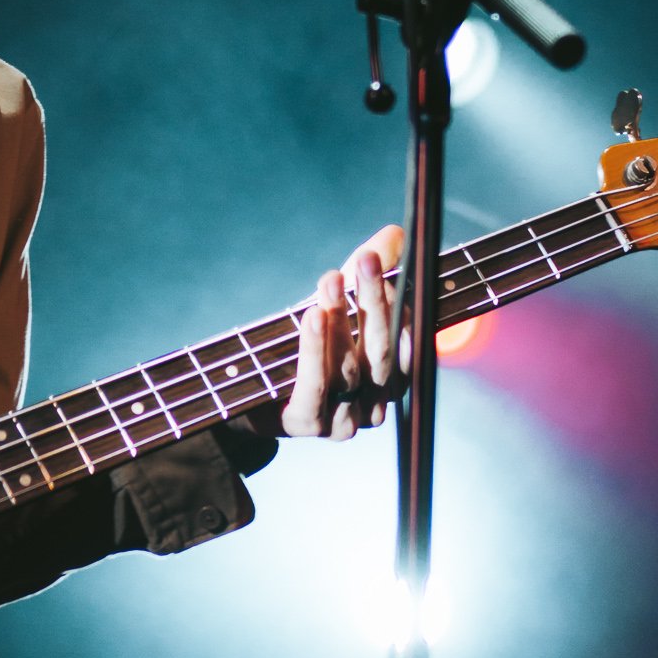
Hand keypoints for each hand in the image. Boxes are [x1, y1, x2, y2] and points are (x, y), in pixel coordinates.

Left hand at [268, 223, 404, 438]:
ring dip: (340, 320)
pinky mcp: (307, 424)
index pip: (406, 341)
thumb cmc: (305, 348)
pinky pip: (315, 385)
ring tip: (329, 280)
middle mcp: (375, 406)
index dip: (398, 302)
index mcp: (392, 383)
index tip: (385, 263)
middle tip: (368, 259)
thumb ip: (366, 273)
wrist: (250, 395)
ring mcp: (343, 421)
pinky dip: (314, 349)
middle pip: (381, 352)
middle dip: (374, 302)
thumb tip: (395, 234)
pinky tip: (313, 316)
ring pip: (348, 368)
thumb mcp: (338, 305)